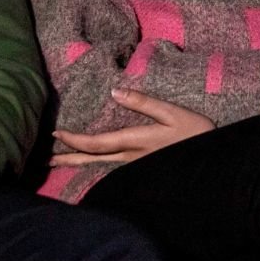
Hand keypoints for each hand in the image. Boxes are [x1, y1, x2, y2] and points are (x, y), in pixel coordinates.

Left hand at [52, 88, 213, 166]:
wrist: (213, 164)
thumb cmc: (196, 134)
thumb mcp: (173, 113)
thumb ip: (144, 102)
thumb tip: (114, 91)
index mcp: (135, 141)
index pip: (96, 143)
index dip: (74, 140)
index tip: (56, 134)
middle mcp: (130, 157)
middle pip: (92, 158)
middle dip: (68, 156)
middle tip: (46, 157)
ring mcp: (135, 166)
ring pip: (100, 165)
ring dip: (78, 162)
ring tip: (60, 162)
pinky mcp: (143, 169)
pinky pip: (111, 168)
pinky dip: (95, 165)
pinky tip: (91, 165)